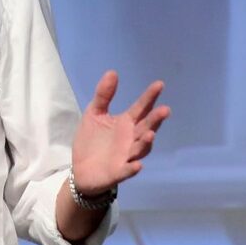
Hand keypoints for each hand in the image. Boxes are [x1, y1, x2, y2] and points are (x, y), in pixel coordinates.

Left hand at [70, 70, 169, 194]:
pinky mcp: (118, 172)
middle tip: (165, 110)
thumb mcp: (94, 114)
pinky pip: (127, 170)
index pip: (141, 108)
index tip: (159, 84)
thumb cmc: (91, 140)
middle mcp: (131, 138)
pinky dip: (133, 168)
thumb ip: (103, 95)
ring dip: (146, 142)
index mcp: (126, 123)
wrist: (80, 169)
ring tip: (150, 134)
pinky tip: (138, 165)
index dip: (150, 97)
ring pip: (140, 148)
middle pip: (146, 127)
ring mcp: (126, 156)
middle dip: (155, 120)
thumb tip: (113, 72)